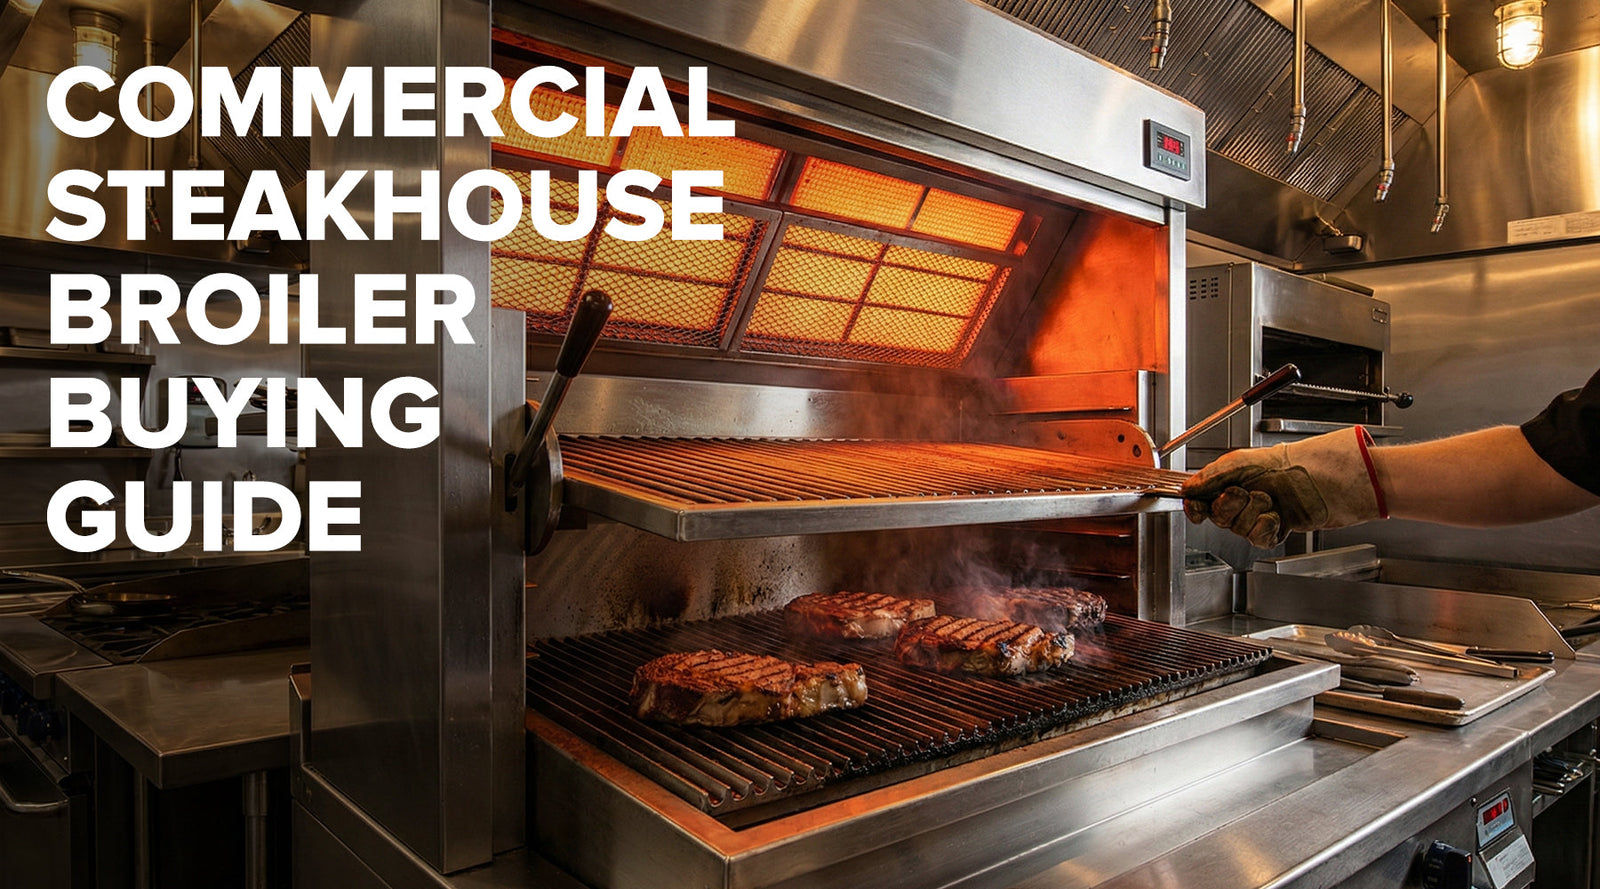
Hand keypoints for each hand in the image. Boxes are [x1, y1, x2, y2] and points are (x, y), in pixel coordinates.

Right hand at [1181, 427, 1384, 546]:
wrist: (1325, 479)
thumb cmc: (1289, 464)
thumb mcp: (1241, 462)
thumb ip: (1210, 476)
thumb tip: (1187, 488)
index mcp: (1233, 480)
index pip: (1203, 499)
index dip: (1197, 506)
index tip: (1197, 507)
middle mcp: (1244, 499)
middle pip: (1218, 517)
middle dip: (1230, 506)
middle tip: (1245, 493)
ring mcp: (1260, 515)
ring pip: (1238, 530)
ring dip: (1252, 515)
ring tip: (1270, 501)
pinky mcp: (1276, 530)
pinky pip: (1258, 539)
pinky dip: (1266, 528)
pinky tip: (1278, 517)